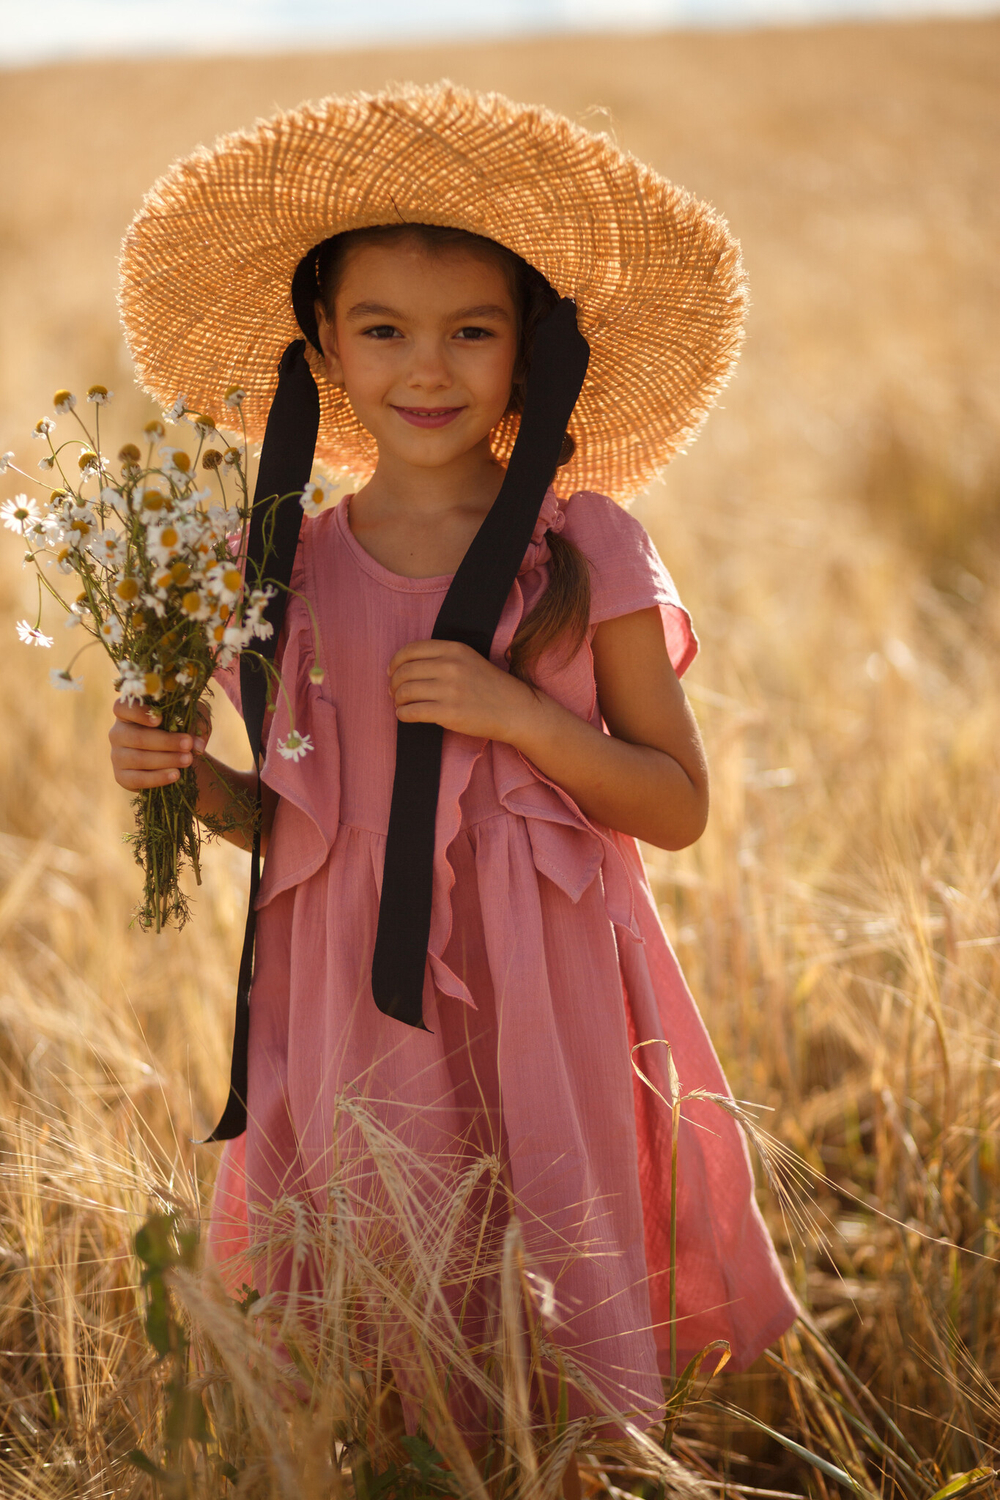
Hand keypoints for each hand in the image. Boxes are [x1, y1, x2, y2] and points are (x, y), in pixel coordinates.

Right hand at [109, 697, 210, 790]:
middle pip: (136, 737)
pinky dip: (158, 778)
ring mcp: (117, 756)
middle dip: (166, 742)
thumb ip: (197, 722)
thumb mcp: (191, 718)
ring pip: (138, 759)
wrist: (177, 757)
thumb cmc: (181, 730)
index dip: (138, 713)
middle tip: (188, 744)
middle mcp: (118, 733)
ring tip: (188, 760)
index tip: (159, 719)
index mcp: (129, 713)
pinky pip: (137, 779)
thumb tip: (198, 743)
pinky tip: (175, 775)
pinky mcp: (121, 776)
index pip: (122, 708)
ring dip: (166, 760)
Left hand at [387, 639, 534, 742]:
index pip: (411, 650)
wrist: (514, 710)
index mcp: (454, 649)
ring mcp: (450, 690)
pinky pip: (412, 712)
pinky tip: (405, 716)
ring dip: (397, 700)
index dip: (396, 661)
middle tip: (394, 693)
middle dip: (394, 684)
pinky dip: (402, 715)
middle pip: (404, 672)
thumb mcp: (468, 660)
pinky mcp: (449, 713)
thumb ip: (442, 658)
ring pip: (405, 692)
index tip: (392, 672)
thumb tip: (405, 667)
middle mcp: (451, 666)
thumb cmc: (490, 686)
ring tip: (401, 705)